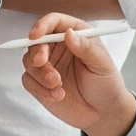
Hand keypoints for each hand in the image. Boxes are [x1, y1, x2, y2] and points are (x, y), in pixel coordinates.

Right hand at [19, 10, 135, 135]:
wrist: (103, 113)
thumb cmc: (106, 84)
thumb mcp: (102, 64)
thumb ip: (86, 48)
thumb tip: (68, 33)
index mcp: (75, 35)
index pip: (54, 22)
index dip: (42, 25)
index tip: (35, 35)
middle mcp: (58, 48)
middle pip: (36, 41)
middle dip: (37, 52)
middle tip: (43, 63)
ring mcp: (48, 66)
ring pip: (29, 61)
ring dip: (41, 74)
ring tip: (58, 85)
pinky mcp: (40, 84)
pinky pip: (28, 80)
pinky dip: (39, 88)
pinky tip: (58, 95)